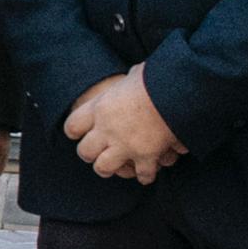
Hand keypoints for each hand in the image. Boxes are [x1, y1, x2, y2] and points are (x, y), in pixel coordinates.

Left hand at [63, 67, 181, 183]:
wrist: (175, 91)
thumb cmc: (155, 78)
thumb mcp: (134, 74)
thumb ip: (128, 82)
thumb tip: (137, 73)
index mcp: (100, 107)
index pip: (72, 126)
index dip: (75, 131)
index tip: (79, 133)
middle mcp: (107, 129)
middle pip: (85, 151)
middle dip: (90, 154)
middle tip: (97, 153)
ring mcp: (124, 145)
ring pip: (103, 168)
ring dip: (111, 168)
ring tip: (117, 167)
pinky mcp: (145, 155)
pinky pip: (140, 174)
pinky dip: (145, 175)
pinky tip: (146, 173)